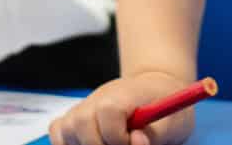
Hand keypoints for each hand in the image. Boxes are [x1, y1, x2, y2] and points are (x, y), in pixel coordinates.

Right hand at [48, 71, 196, 144]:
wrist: (156, 92)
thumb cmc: (165, 110)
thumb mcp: (172, 123)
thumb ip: (155, 135)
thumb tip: (136, 140)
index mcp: (122, 94)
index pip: (107, 112)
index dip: (119, 137)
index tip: (136, 140)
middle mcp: (97, 98)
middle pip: (79, 124)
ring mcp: (82, 108)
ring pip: (65, 131)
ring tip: (108, 143)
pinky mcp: (74, 120)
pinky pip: (59, 134)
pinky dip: (68, 144)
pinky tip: (93, 144)